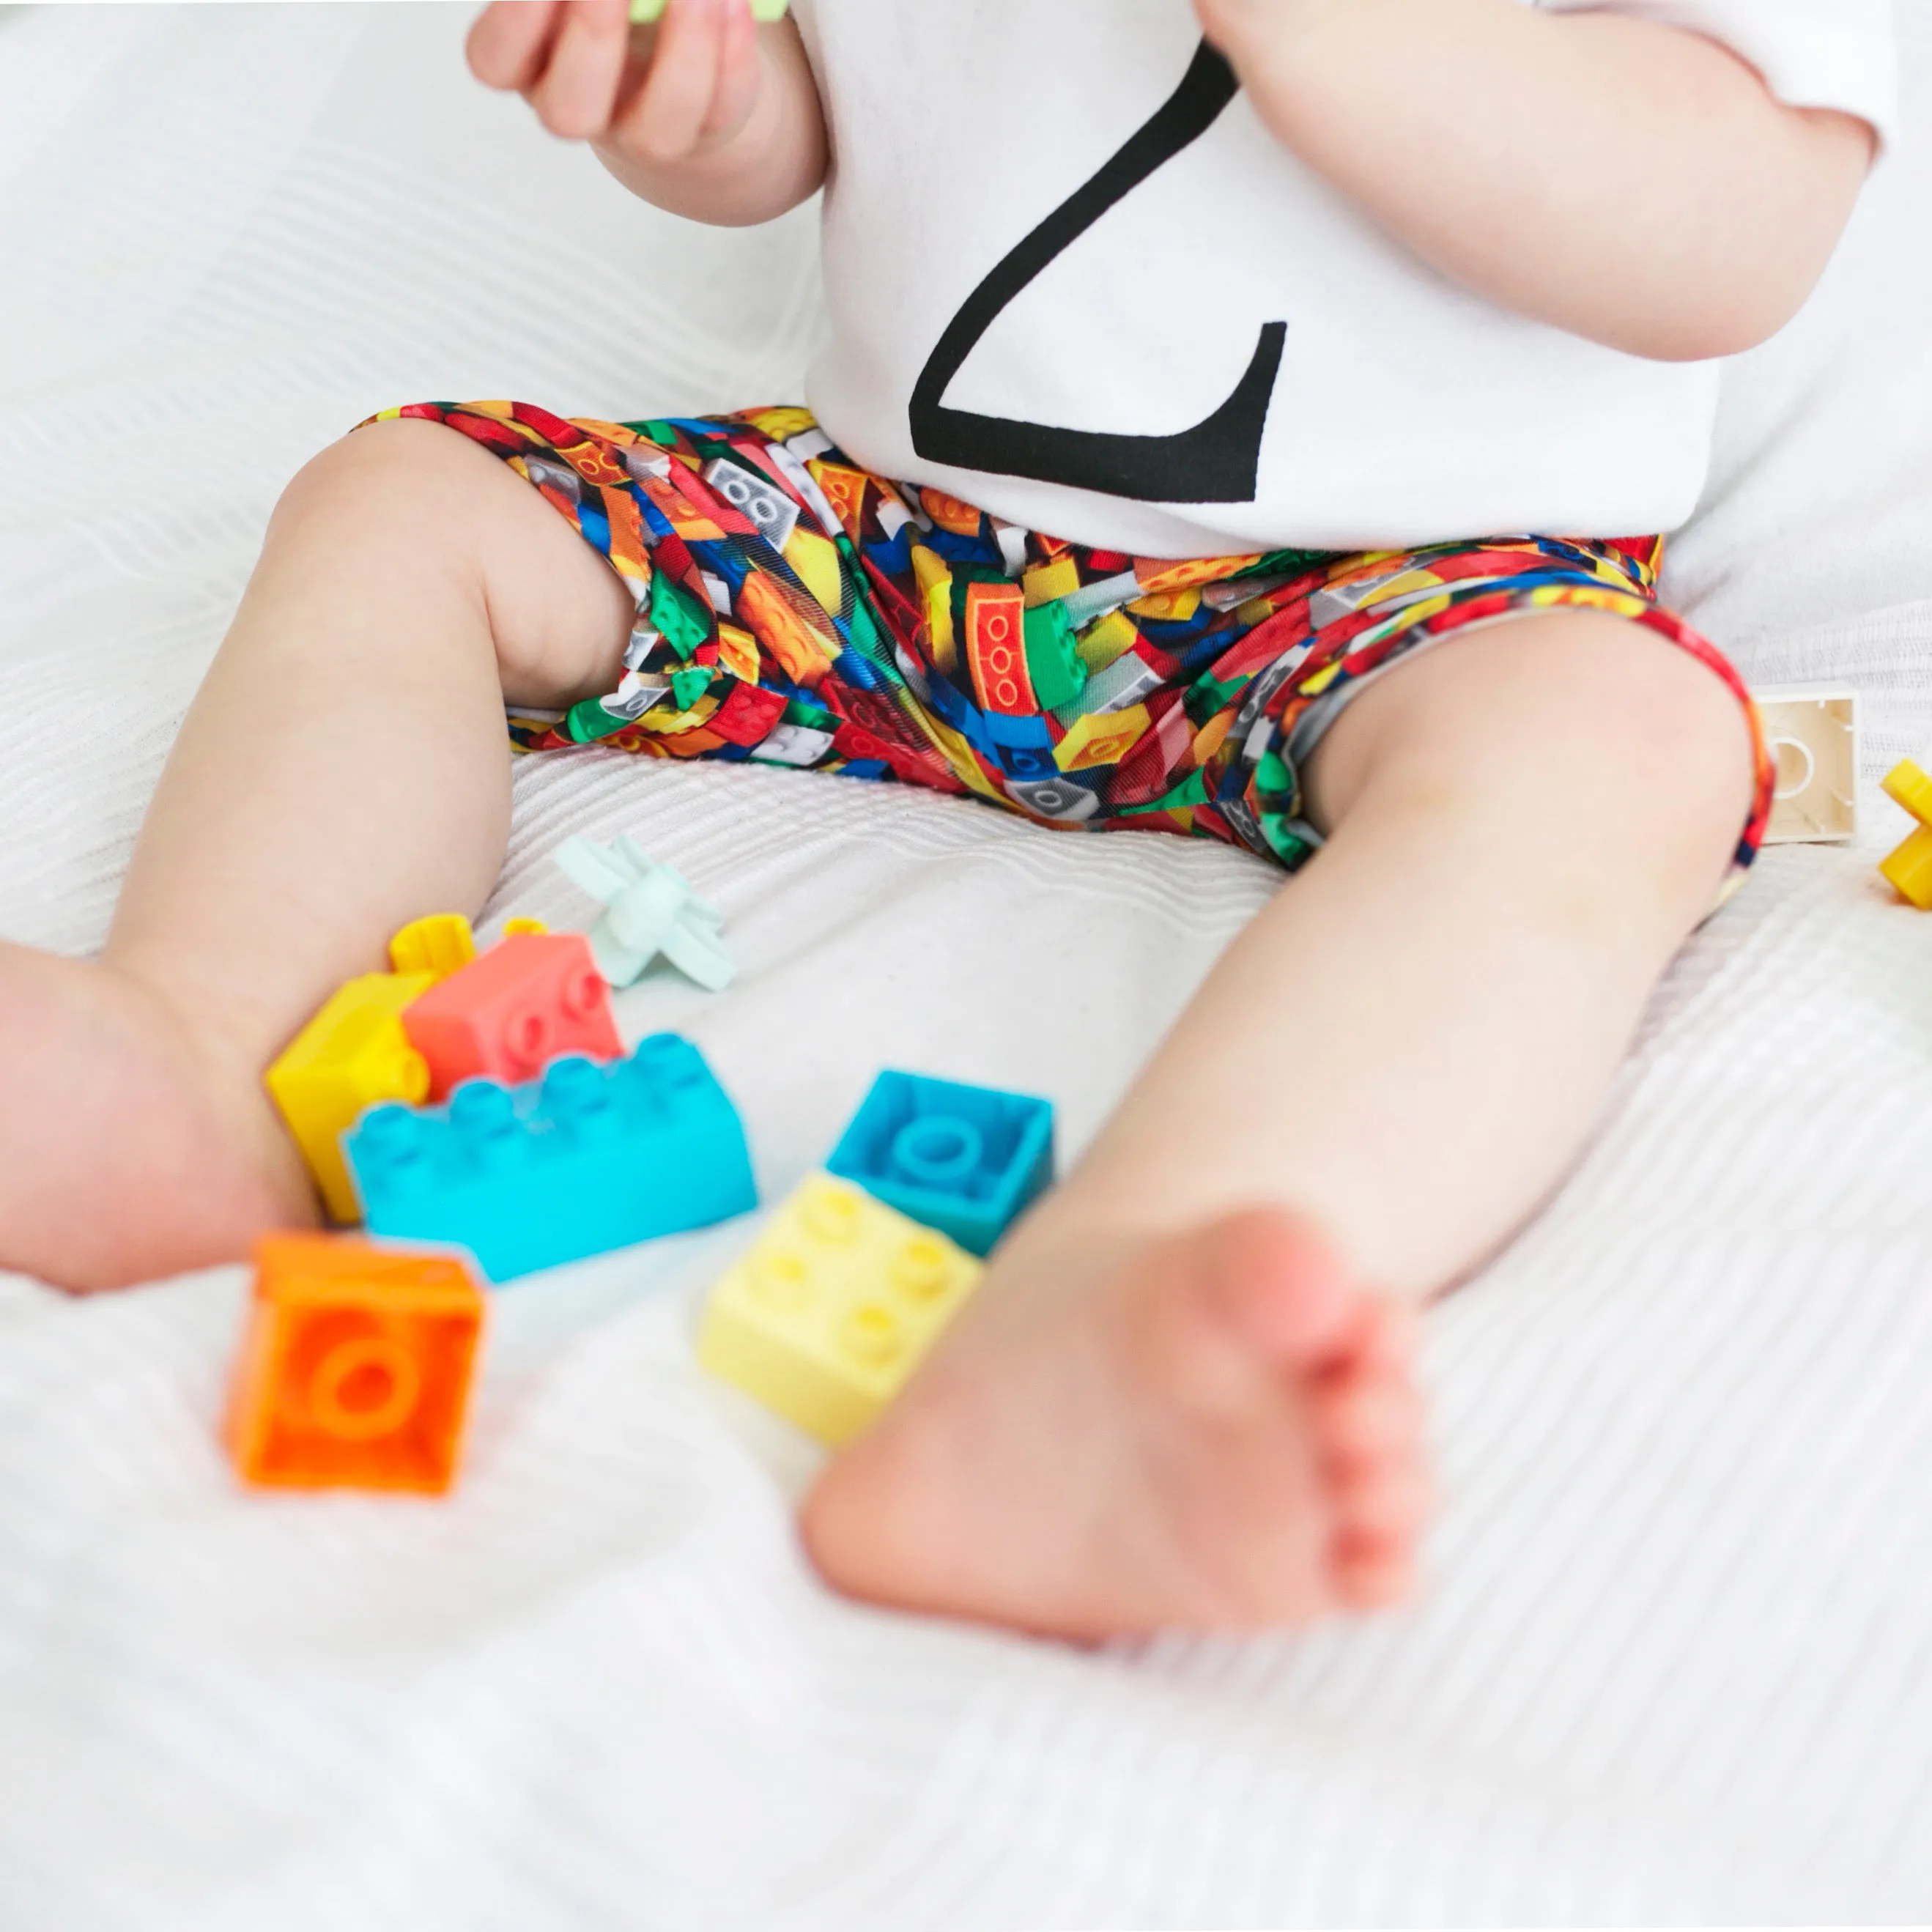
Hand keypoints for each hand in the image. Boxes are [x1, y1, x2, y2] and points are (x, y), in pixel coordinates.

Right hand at [468, 0, 765, 164]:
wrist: (673, 50)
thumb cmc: (613, 2)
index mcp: (527, 59)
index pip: (492, 60)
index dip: (513, 20)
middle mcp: (577, 106)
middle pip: (568, 110)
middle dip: (592, 37)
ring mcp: (641, 132)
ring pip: (657, 129)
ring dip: (683, 52)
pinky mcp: (706, 132)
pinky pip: (722, 106)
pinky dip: (734, 51)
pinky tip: (733, 1)